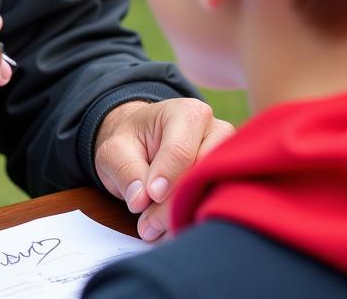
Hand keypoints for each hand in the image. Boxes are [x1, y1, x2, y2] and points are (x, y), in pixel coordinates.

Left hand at [93, 98, 232, 241]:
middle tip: (147, 225)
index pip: (180, 151)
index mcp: (187, 114)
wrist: (144, 143)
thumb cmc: (132, 142)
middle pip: (203, 174)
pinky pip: (218, 206)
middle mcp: (216, 132)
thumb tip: (140, 200)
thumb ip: (126, 171)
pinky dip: (193, 222)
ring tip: (155, 230)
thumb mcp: (114, 150)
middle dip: (174, 204)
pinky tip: (171, 232)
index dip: (165, 179)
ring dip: (185, 216)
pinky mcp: (232, 184)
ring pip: (215, 194)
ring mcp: (229, 159)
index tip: (149, 196)